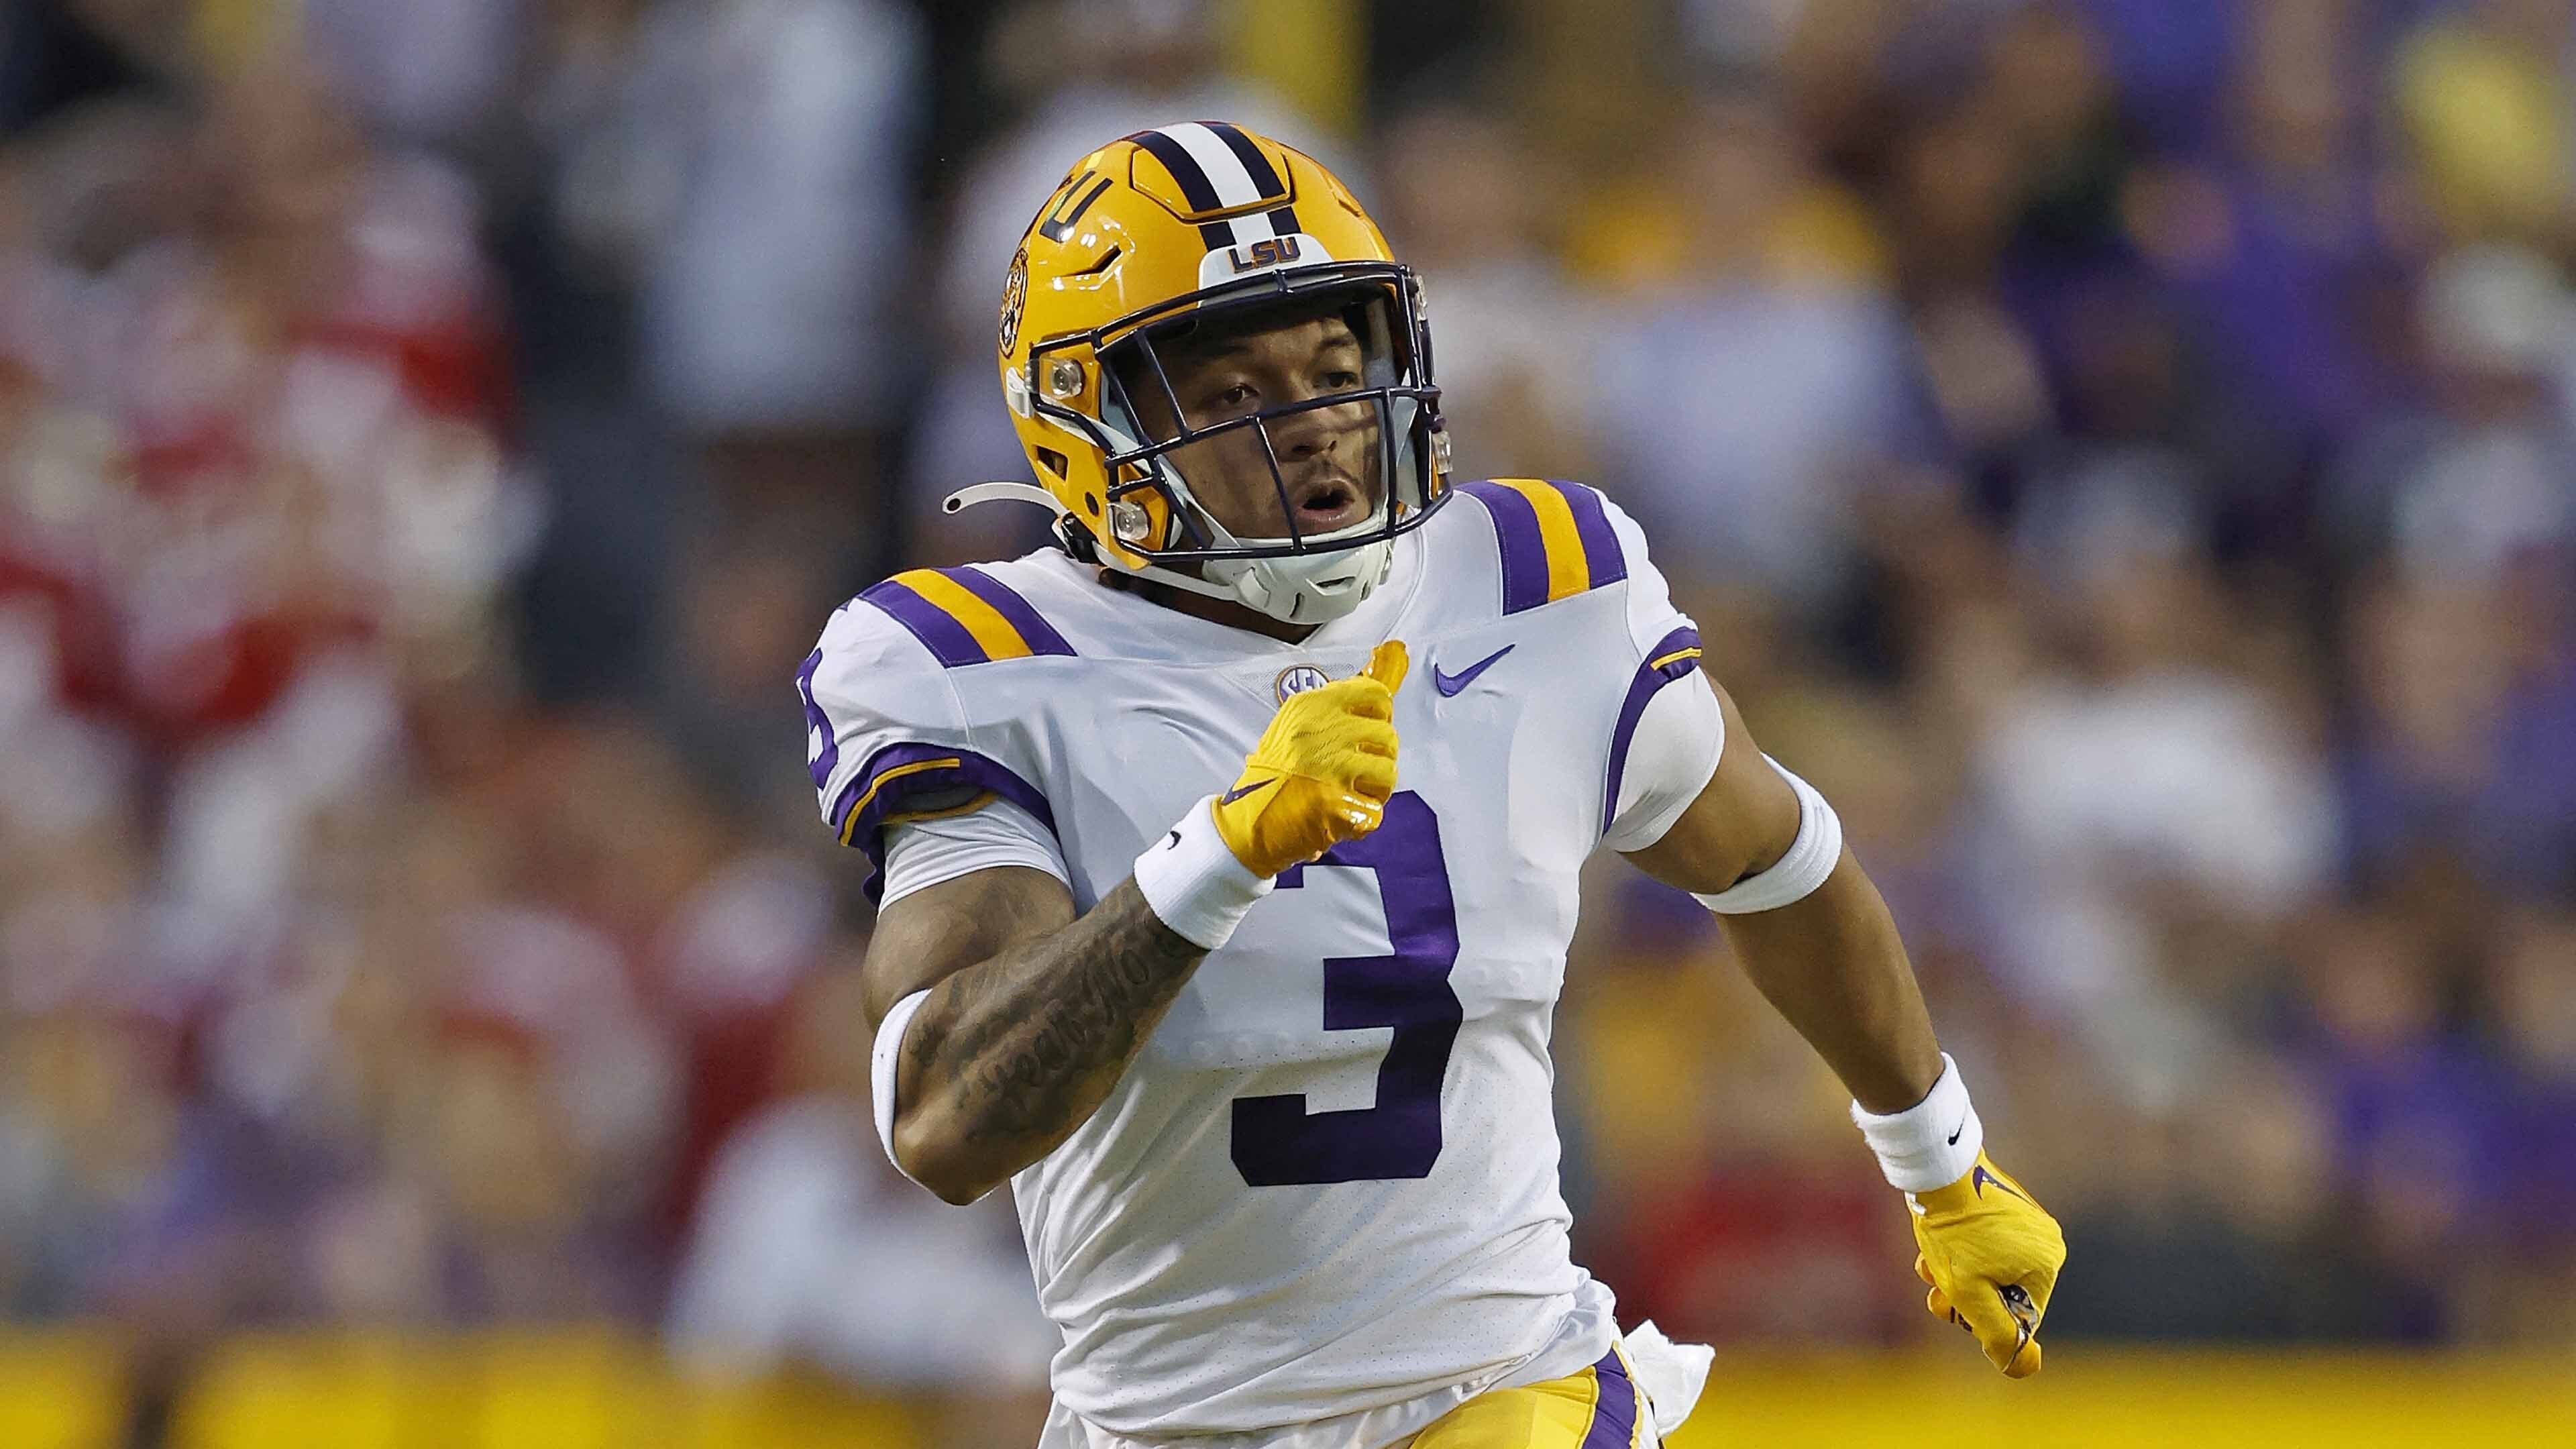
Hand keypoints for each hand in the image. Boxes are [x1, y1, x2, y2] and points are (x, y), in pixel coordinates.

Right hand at [1211, 640, 1405, 876]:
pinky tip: (1343, 815)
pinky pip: (1375, 810)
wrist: (1247, 819)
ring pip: (1388, 773)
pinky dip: (1363, 818)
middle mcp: (1323, 731)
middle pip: (1387, 737)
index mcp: (1312, 705)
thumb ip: (1342, 699)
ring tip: (1350, 793)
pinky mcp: (1335, 805)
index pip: (1375, 694)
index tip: (1369, 730)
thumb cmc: (1275, 771)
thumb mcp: (1299, 721)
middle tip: (1355, 771)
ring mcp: (1331, 768)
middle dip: (1378, 758)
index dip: (1379, 716)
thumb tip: (1394, 653)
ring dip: (1375, 789)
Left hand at [1909, 1152, 2065, 1376]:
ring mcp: (2027, 1221)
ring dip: (1955, 1276)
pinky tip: (1934, 1244)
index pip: (2021, 1318)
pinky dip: (1960, 1252)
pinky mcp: (2006, 1206)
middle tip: (1935, 1288)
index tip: (1955, 1307)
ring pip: (1989, 1270)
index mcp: (2047, 1264)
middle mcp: (2046, 1241)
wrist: (1937, 1167)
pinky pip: (1987, 1245)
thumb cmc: (1953, 1231)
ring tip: (1928, 1264)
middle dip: (1965, 1297)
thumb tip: (2021, 1366)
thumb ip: (1996, 1333)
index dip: (1984, 1322)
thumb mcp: (1969, 1292)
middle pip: (2004, 1294)